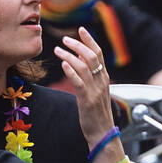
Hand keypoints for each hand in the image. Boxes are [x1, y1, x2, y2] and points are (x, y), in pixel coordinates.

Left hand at [55, 27, 115, 144]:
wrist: (102, 133)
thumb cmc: (96, 113)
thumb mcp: (95, 91)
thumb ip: (89, 75)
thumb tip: (77, 59)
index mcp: (104, 77)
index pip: (99, 53)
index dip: (90, 40)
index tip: (81, 29)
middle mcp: (101, 81)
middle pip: (92, 56)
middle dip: (78, 45)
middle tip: (64, 39)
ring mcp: (95, 90)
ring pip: (83, 66)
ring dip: (69, 56)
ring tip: (58, 50)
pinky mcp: (87, 100)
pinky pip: (79, 82)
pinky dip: (71, 71)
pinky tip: (63, 64)